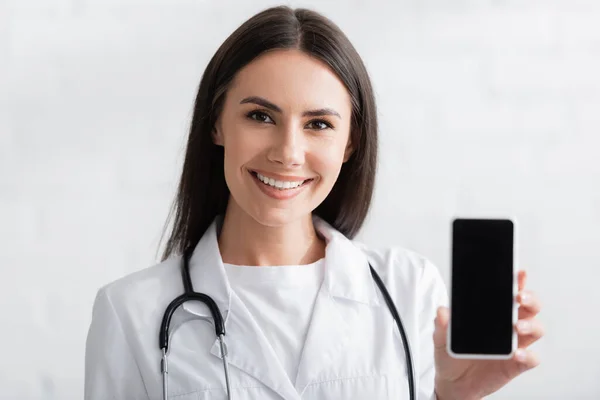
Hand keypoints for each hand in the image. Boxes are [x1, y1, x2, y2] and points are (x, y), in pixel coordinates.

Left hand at [433, 270, 543, 399]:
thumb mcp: (441, 338)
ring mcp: (514, 345)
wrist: (453, 383)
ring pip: (535, 329)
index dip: (517, 281)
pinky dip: (528, 355)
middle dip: (530, 299)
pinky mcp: (516, 365)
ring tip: (518, 326)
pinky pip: (531, 359)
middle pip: (530, 307)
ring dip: (530, 325)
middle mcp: (508, 327)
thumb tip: (442, 311)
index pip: (509, 293)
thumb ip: (442, 325)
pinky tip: (517, 354)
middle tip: (519, 297)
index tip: (519, 272)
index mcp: (493, 314)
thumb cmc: (452, 354)